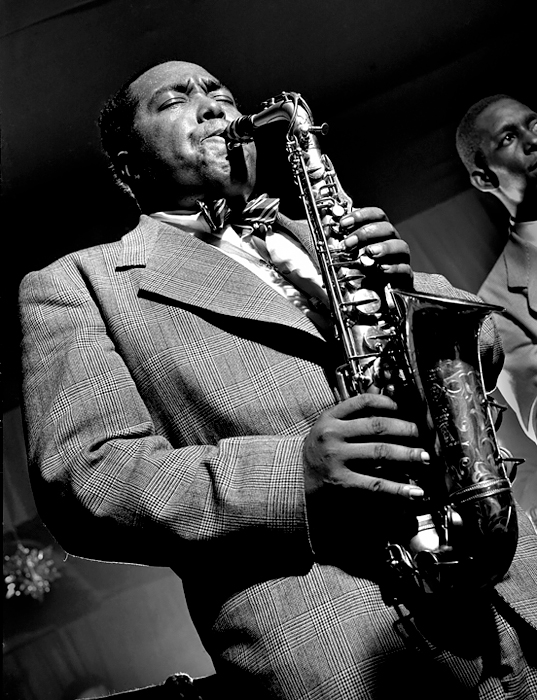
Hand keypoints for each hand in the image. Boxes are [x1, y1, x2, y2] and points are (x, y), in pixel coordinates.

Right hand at [303, 394, 428, 499]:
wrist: (294, 479)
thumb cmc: (318, 451)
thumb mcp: (329, 427)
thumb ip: (354, 414)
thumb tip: (386, 396)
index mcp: (330, 417)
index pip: (364, 402)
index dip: (390, 403)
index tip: (406, 408)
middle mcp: (332, 435)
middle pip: (378, 426)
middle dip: (407, 429)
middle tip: (424, 435)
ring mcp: (336, 458)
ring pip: (380, 453)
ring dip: (408, 455)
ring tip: (425, 458)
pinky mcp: (341, 482)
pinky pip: (376, 484)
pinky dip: (398, 488)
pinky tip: (414, 491)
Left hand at [339, 206, 413, 289]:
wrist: (385, 292)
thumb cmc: (369, 269)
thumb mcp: (355, 255)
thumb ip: (347, 244)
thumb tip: (331, 235)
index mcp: (381, 233)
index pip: (376, 215)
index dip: (360, 216)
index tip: (343, 224)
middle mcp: (392, 242)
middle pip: (387, 228)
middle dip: (366, 233)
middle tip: (348, 243)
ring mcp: (401, 259)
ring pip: (400, 246)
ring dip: (384, 247)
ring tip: (370, 252)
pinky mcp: (405, 276)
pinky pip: (404, 269)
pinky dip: (393, 268)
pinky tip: (381, 269)